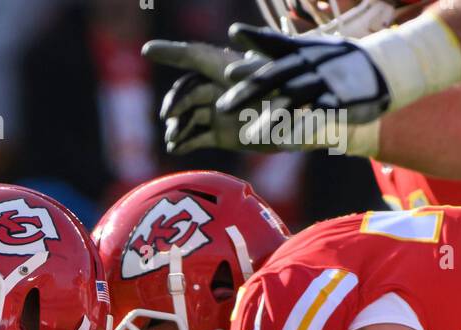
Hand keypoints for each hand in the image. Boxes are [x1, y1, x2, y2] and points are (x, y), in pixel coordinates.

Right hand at [145, 37, 297, 155]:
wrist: (313, 122)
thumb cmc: (303, 96)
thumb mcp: (285, 88)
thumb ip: (260, 90)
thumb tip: (229, 88)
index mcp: (233, 70)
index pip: (197, 57)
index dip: (172, 52)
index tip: (147, 50)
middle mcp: (224, 89)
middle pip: (190, 90)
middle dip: (176, 101)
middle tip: (168, 116)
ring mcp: (223, 112)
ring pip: (191, 114)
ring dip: (179, 124)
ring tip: (174, 138)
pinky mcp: (224, 134)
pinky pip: (199, 135)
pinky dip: (186, 141)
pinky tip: (177, 147)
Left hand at [218, 24, 391, 124]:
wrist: (386, 69)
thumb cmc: (340, 63)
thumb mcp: (310, 51)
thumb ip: (279, 49)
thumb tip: (245, 44)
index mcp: (302, 50)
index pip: (272, 45)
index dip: (252, 43)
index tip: (231, 49)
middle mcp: (310, 64)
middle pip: (273, 76)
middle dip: (247, 91)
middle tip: (222, 107)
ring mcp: (324, 83)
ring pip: (292, 99)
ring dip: (269, 118)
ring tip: (249, 138)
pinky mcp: (339, 103)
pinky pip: (316, 118)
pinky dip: (300, 131)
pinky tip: (283, 145)